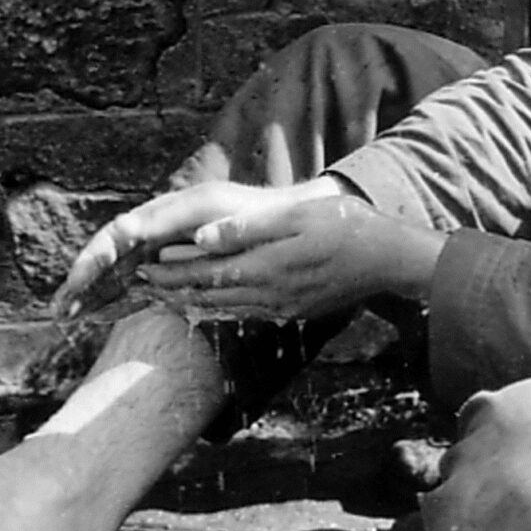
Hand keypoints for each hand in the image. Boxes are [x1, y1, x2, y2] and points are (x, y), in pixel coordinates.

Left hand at [52, 178, 442, 322]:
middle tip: (141, 285)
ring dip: (193, 302)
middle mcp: (269, 294)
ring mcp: (282, 306)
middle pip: (210, 294)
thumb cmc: (346, 226)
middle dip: (174, 289)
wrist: (388, 259)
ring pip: (226, 307)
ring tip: (165, 297)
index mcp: (266, 267)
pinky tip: (212, 306)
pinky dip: (221, 309)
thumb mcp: (297, 217)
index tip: (144, 265)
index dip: (174, 269)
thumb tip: (202, 236)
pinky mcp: (294, 311)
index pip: (207, 271)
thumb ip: (247, 229)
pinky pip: (248, 313)